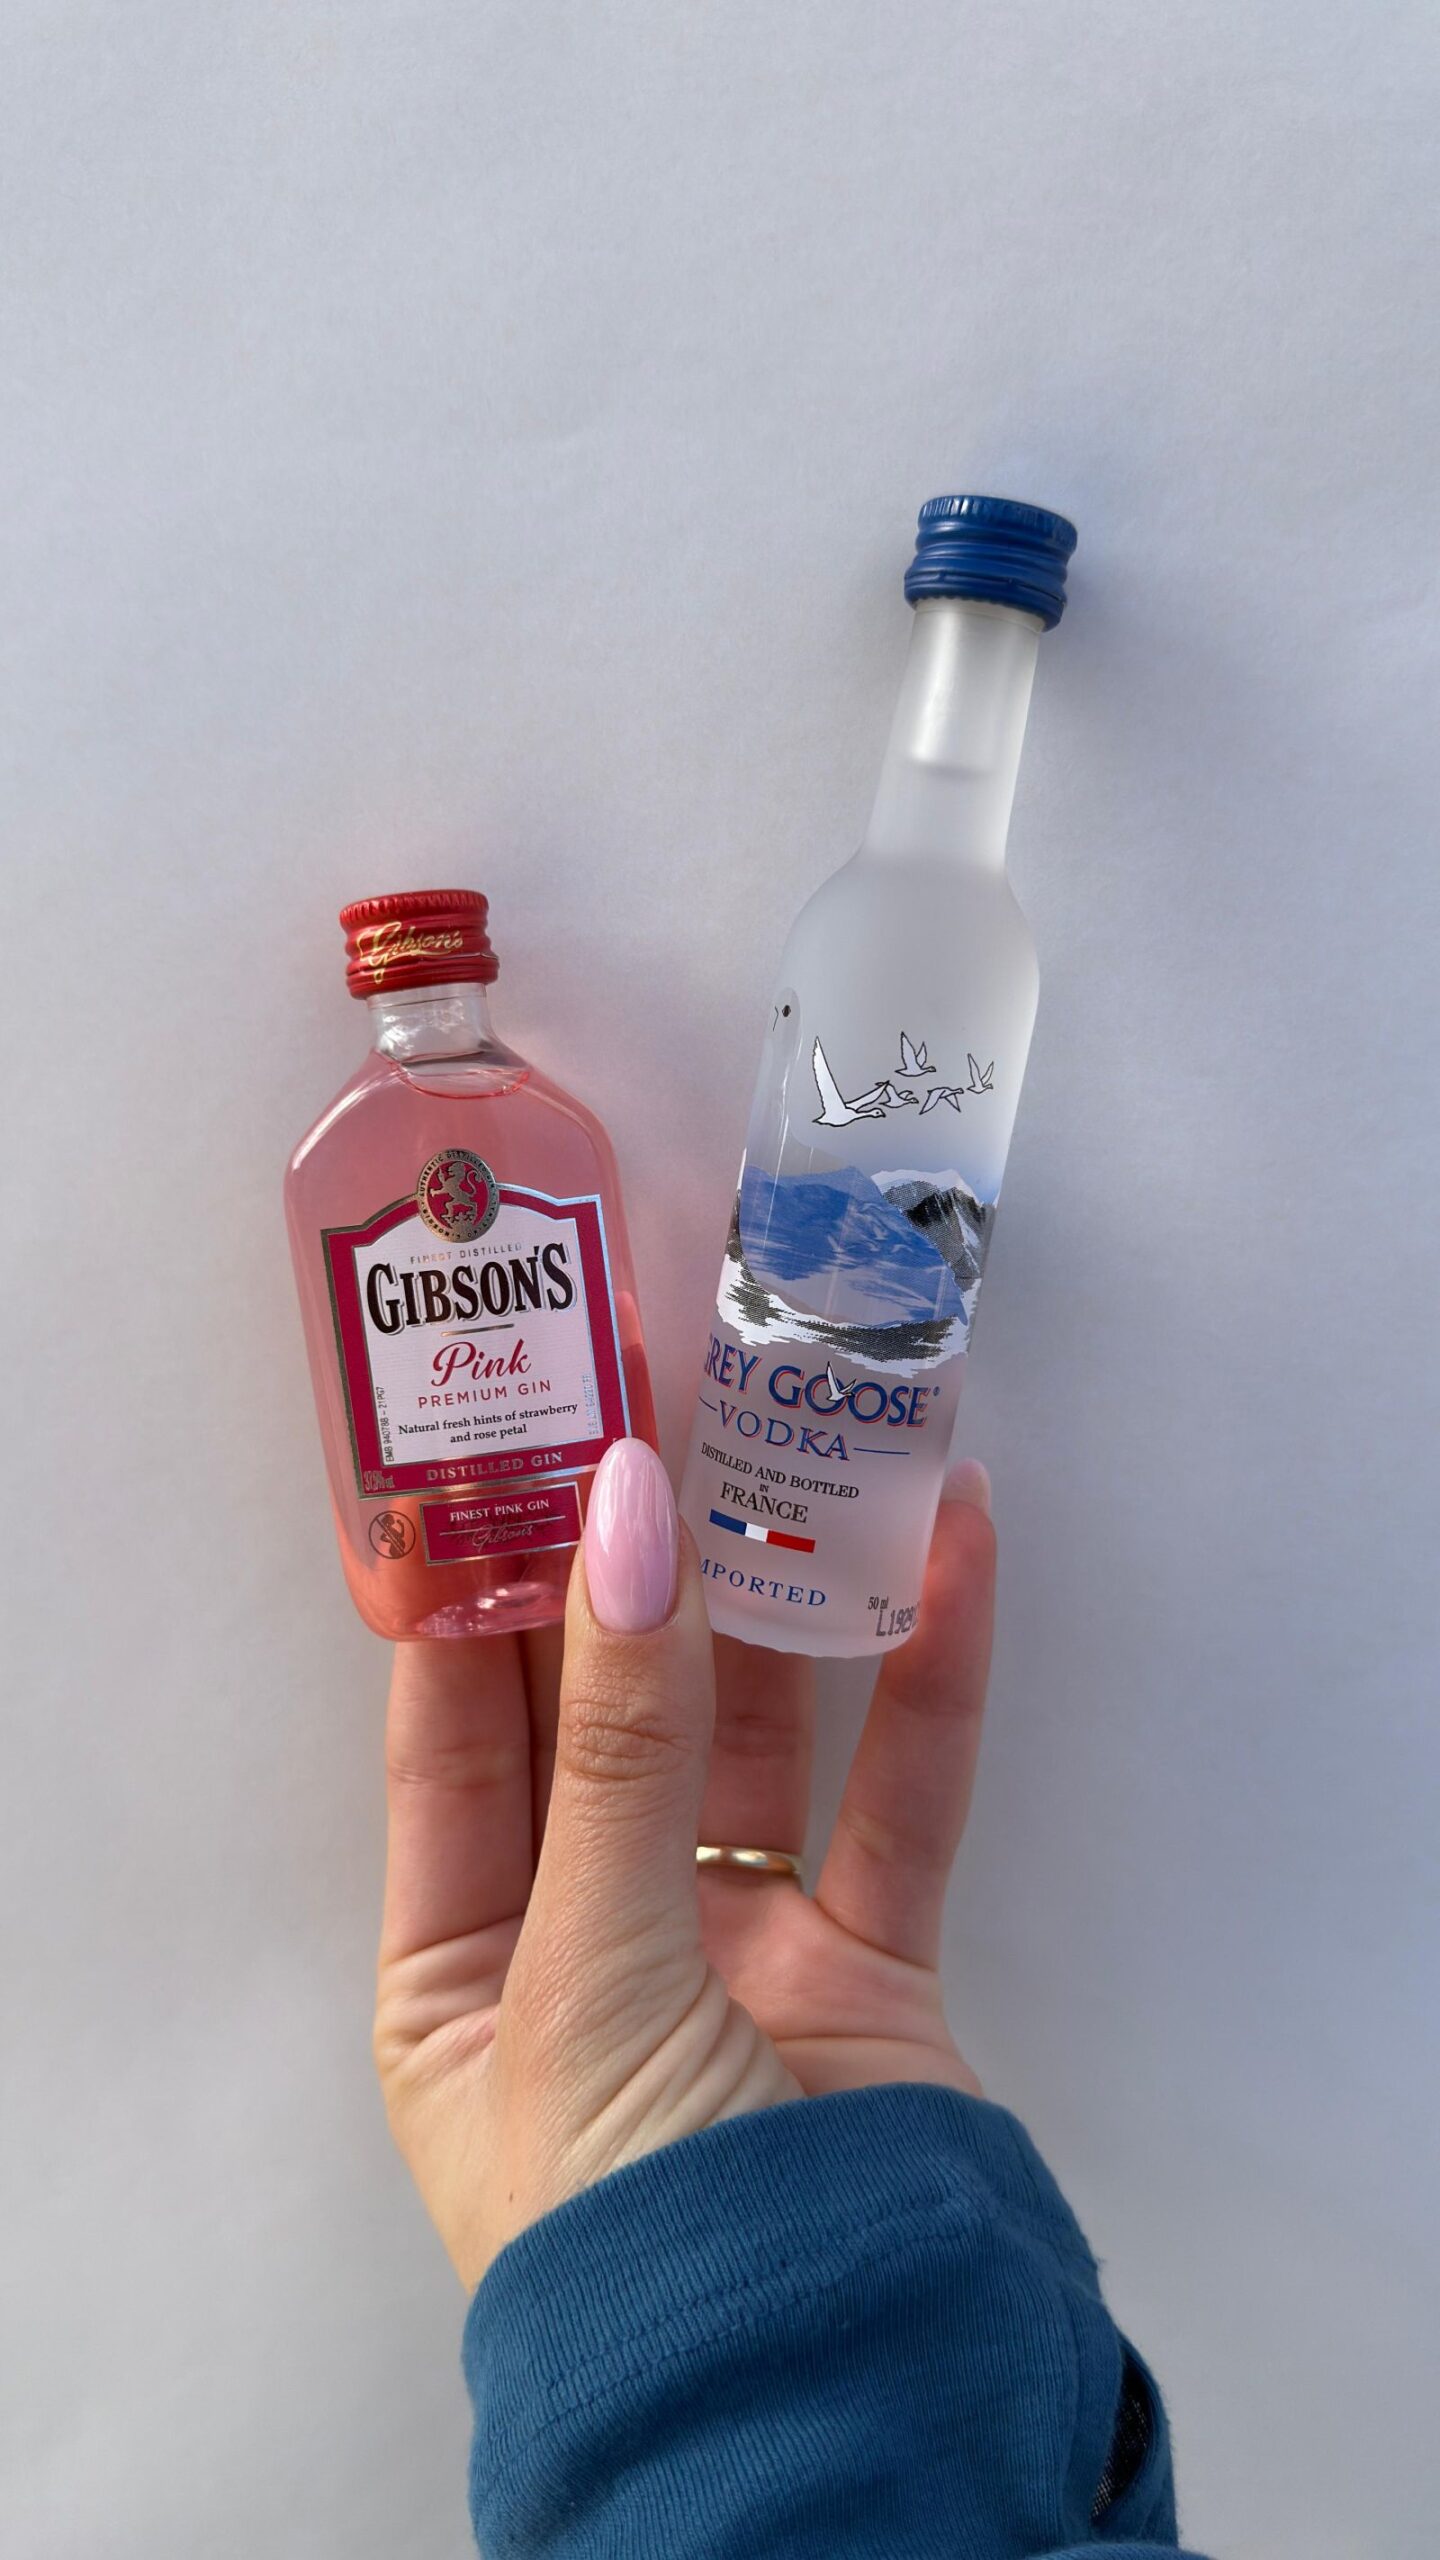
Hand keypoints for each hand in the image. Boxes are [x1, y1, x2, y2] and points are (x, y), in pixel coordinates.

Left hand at [373, 1440, 995, 2287]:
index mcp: (459, 1975)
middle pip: (607, 1719)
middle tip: (653, 1405)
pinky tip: (950, 1548)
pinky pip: (894, 1795)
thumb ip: (616, 1748)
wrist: (823, 2407)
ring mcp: (732, 1949)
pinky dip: (926, 1674)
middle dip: (629, 1574)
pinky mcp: (867, 1963)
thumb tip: (618, 1520)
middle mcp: (587, 1944)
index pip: (453, 1742)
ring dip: (778, 1596)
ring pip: (753, 1735)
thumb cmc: (629, 2218)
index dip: (473, 1597)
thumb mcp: (586, 1970)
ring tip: (795, 1438)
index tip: (500, 1448)